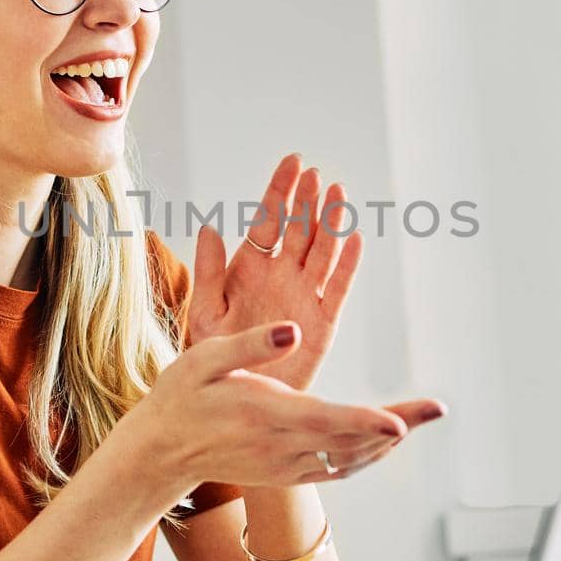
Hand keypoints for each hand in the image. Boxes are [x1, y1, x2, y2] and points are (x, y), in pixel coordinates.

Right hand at [129, 320, 445, 489]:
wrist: (162, 452)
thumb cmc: (181, 397)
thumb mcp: (203, 357)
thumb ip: (251, 344)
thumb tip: (294, 328)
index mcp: (264, 414)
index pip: (325, 420)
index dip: (366, 421)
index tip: (401, 421)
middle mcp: (281, 447)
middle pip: (351, 441)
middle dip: (399, 424)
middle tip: (439, 407)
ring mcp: (286, 466)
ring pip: (349, 458)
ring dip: (388, 441)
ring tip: (423, 416)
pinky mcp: (286, 474)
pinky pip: (336, 469)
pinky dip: (366, 456)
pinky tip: (387, 440)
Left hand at [188, 153, 361, 391]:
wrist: (238, 398)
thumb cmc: (217, 357)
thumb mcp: (204, 313)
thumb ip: (208, 272)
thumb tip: (210, 227)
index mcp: (250, 267)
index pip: (270, 220)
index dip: (281, 191)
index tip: (293, 162)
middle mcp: (282, 275)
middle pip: (299, 229)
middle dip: (308, 201)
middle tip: (315, 175)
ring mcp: (305, 296)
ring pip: (323, 252)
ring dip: (331, 224)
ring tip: (338, 193)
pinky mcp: (323, 321)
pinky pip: (339, 288)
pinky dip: (348, 265)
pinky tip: (355, 239)